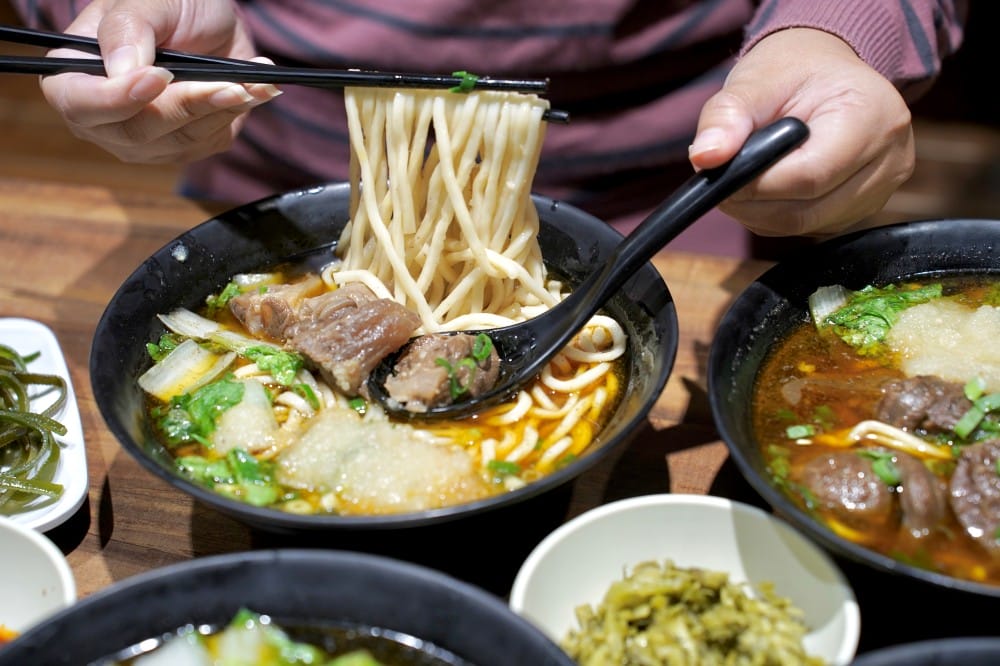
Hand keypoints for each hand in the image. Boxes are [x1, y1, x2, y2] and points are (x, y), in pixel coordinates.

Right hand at [39, 0, 279, 164]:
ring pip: (179, 141)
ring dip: (219, 109)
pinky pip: (207, 142)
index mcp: (73, 76)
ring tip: (248, 81)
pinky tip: (251, 90)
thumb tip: (124, 71)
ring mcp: (142, 140)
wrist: (210, 22)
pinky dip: (234, 114)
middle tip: (228, 83)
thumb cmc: (169, 5)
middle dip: (185, 106)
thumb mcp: (146, 0)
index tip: (159, 77)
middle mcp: (102, 119)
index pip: (79, 104)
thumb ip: (128, 28)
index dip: (117, 98)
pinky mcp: (182, 148)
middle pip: (136, 133)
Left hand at [688, 28, 914, 235]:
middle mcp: (889, 159)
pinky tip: (765, 186)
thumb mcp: (755, 80)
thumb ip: (727, 117)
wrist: (826, 74)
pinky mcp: (863, 209)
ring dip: (760, 213)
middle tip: (721, 181)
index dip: (756, 184)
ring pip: (805, 225)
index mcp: (872, 117)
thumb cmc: (793, 72)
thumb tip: (704, 159)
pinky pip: (810, 227)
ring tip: (741, 178)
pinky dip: (776, 215)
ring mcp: (880, 190)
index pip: (809, 175)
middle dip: (752, 203)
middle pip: (807, 210)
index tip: (720, 173)